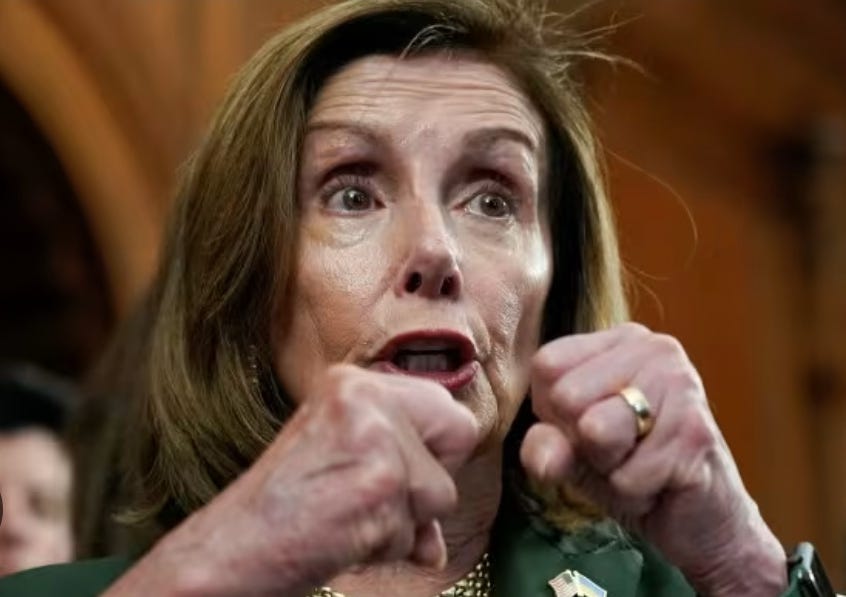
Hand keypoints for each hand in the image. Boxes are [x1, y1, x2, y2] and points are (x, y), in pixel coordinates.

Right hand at [106, 364, 478, 596]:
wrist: (234, 547)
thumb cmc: (284, 510)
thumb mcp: (341, 459)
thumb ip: (399, 465)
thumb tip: (436, 535)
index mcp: (354, 382)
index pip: (442, 403)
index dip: (432, 449)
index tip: (395, 475)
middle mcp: (367, 394)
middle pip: (460, 429)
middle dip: (434, 477)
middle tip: (381, 498)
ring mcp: (375, 435)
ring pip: (442, 492)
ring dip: (405, 525)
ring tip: (351, 521)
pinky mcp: (381, 479)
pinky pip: (418, 530)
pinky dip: (388, 548)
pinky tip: (344, 537)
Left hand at [520, 323, 786, 596]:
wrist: (702, 517)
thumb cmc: (630, 469)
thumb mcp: (572, 453)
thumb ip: (545, 446)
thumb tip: (545, 459)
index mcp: (617, 340)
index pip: (547, 365)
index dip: (554, 412)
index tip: (588, 426)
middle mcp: (653, 348)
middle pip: (567, 397)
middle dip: (584, 443)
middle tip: (622, 451)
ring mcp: (681, 384)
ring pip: (596, 433)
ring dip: (609, 469)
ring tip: (640, 464)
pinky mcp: (696, 431)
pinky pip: (627, 476)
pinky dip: (635, 493)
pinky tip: (662, 483)